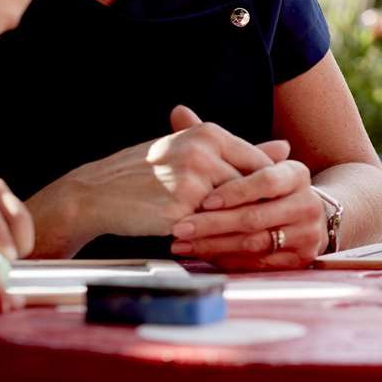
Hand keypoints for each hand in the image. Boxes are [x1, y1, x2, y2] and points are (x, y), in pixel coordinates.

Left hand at [0, 177, 33, 260]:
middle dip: (18, 243)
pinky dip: (20, 242)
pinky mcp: (14, 204)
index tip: (8, 258)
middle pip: (17, 216)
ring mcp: (7, 194)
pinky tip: (9, 255)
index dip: (1, 237)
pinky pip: (25, 226)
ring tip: (8, 263)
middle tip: (11, 266)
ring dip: (21, 244)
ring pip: (25, 222)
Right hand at [50, 105, 288, 244]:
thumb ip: (240, 151)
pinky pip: (212, 230)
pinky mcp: (180, 211)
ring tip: (247, 239)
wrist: (96, 194)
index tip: (272, 205)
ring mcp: (192, 182)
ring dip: (241, 227)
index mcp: (208, 134)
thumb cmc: (147, 172)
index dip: (267, 189)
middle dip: (259, 210)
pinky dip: (219, 240)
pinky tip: (221, 247)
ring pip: (234, 211)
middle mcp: (203, 153)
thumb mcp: (191, 150)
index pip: (260, 163)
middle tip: (268, 226)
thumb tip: (285, 148)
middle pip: (252, 188)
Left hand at [168, 154, 324, 270]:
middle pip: (255, 216)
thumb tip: (178, 111)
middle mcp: (307, 203)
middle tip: (179, 226)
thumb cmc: (267, 187)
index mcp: (297, 174)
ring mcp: (306, 234)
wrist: (307, 216)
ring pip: (253, 243)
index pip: (266, 180)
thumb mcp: (250, 163)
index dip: (235, 191)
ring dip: (213, 245)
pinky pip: (256, 262)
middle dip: (213, 224)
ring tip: (181, 242)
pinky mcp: (299, 259)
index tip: (204, 199)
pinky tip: (201, 254)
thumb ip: (215, 142)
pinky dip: (226, 260)